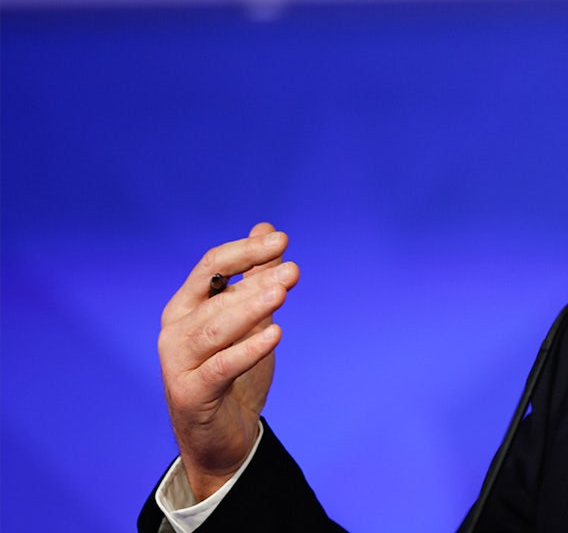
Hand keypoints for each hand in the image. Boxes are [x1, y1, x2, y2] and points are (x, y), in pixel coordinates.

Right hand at [157, 222, 298, 499]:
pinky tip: (275, 334)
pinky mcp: (190, 394)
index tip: (282, 239)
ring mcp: (178, 363)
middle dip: (256, 280)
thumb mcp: (249, 319)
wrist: (222, 437)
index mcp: (186, 306)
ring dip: (250, 309)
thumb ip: (255, 276)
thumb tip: (266, 229)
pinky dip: (248, 350)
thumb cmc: (234, 373)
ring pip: (215, 330)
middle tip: (293, 270)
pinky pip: (220, 368)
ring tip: (283, 294)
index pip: (212, 266)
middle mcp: (176, 331)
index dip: (246, 251)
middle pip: (215, 296)